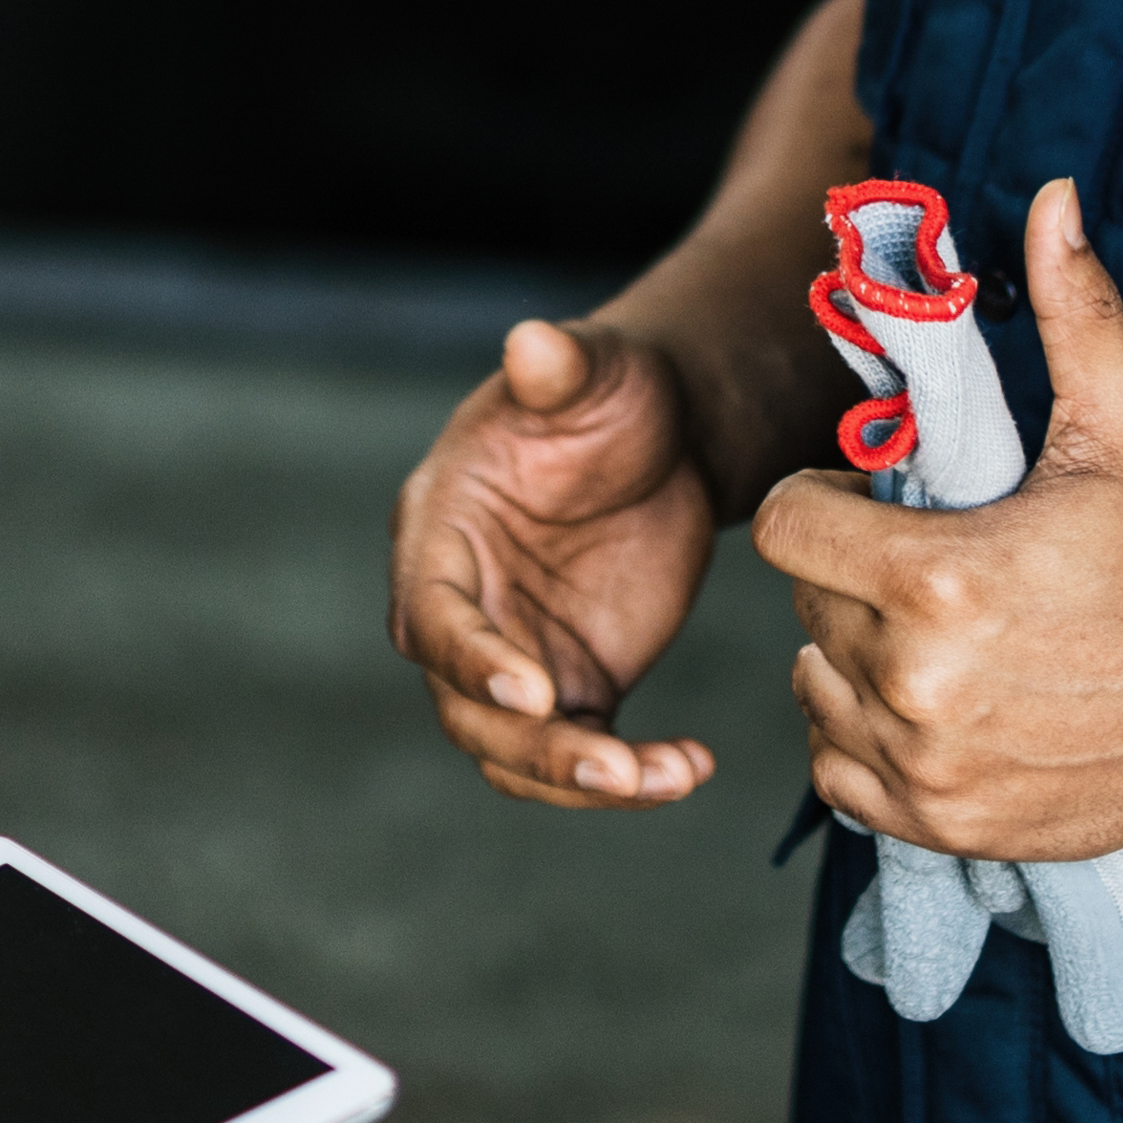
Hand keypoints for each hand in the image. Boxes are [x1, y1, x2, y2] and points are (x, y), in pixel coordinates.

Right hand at [393, 315, 725, 807]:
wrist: (665, 438)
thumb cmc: (613, 392)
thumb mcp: (595, 368)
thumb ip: (560, 365)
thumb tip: (532, 342)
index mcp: (441, 530)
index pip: (430, 614)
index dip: (470, 658)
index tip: (532, 691)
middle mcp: (465, 606)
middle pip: (465, 707)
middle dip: (534, 747)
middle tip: (614, 768)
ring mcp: (515, 655)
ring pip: (516, 753)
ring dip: (581, 780)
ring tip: (671, 777)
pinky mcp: (574, 686)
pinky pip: (584, 755)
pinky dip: (629, 777)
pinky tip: (691, 768)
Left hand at [755, 180, 1122, 863]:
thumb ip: (1071, 310)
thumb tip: (1049, 197)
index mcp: (936, 578)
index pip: (782, 524)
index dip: (822, 498)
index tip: (877, 499)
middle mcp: (917, 680)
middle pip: (804, 602)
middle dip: (849, 572)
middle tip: (928, 566)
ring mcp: (926, 764)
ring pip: (815, 686)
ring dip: (852, 657)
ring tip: (936, 633)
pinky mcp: (943, 822)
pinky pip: (837, 774)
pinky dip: (868, 741)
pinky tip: (935, 702)